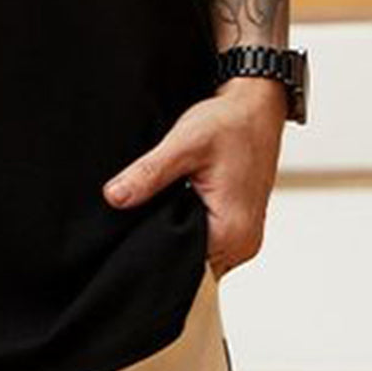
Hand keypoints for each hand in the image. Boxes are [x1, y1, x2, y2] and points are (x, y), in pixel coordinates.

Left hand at [102, 78, 286, 281]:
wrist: (256, 107)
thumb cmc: (229, 123)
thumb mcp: (183, 144)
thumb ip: (149, 174)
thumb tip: (115, 198)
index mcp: (231, 232)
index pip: (182, 264)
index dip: (152, 246)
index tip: (131, 229)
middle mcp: (243, 244)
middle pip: (192, 263)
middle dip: (163, 240)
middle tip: (140, 212)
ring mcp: (244, 237)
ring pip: (200, 252)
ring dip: (178, 232)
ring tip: (160, 203)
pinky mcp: (240, 225)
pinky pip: (209, 239)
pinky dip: (191, 225)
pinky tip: (176, 202)